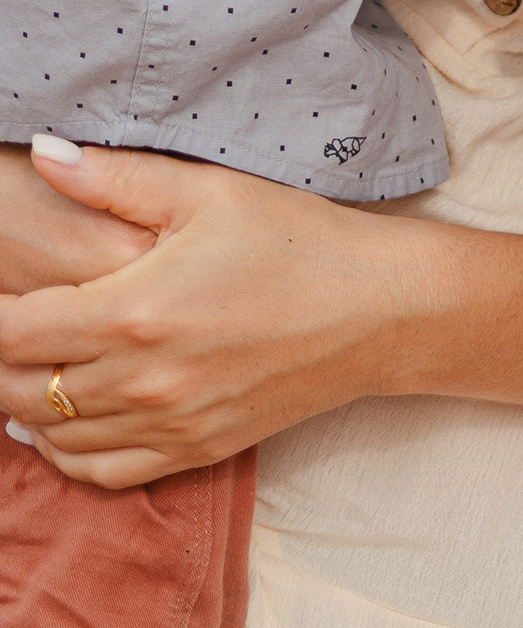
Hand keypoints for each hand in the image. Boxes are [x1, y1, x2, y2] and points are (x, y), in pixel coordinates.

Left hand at [0, 140, 432, 489]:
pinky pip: (99, 473)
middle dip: (1, 358)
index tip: (0, 293)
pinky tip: (60, 422)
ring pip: (51, 436)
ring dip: (25, 404)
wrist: (379, 311)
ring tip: (30, 364)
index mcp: (135, 311)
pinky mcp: (193, 451)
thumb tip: (47, 155)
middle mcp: (141, 382)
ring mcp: (166, 425)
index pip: (11, 333)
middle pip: (18, 390)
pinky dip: (64, 452)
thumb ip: (116, 178)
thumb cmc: (298, 240)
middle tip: (13, 325)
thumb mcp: (209, 193)